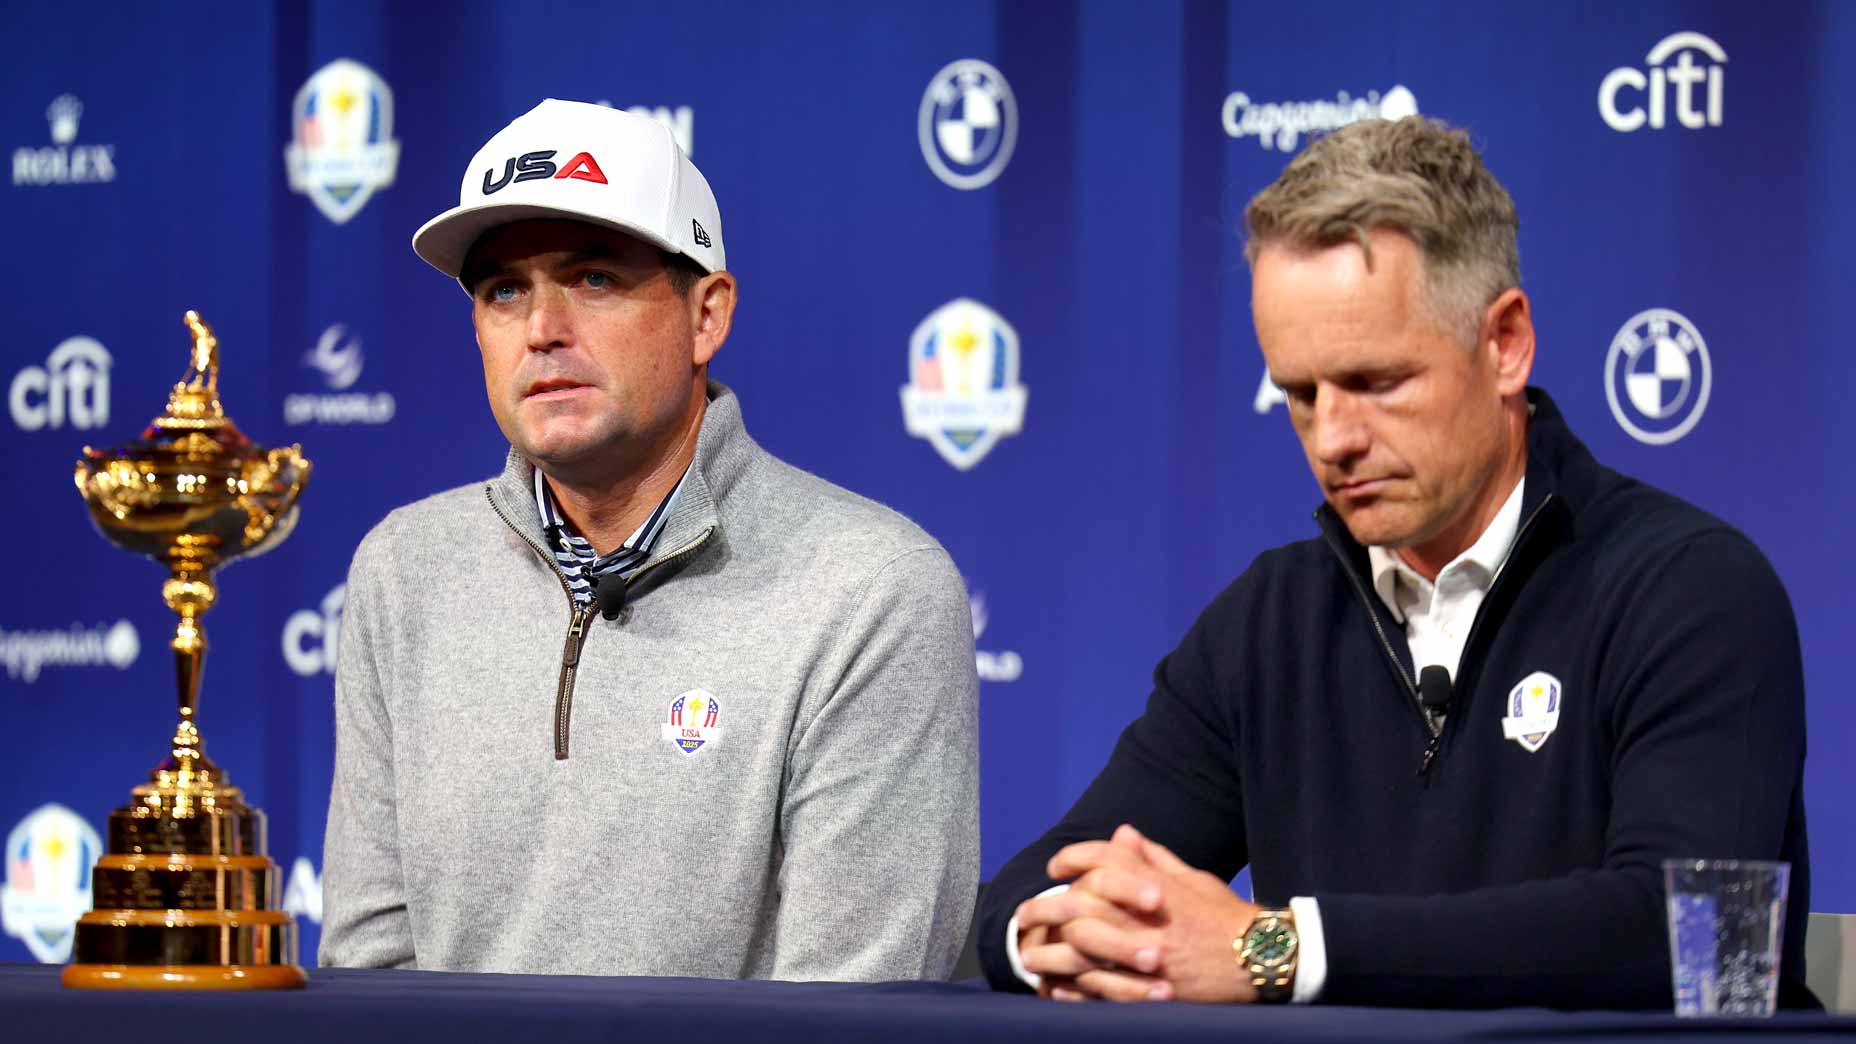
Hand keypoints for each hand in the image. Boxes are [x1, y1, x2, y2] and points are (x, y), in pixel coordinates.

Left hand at [1015, 824, 1260, 1003]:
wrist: (1262, 959)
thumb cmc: (1225, 916)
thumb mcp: (1192, 879)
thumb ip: (1153, 857)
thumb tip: (1122, 833)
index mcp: (1157, 884)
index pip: (1104, 859)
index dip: (1073, 857)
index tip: (1054, 868)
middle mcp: (1148, 915)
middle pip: (1082, 903)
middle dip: (1045, 908)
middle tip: (1024, 916)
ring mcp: (1148, 954)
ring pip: (1083, 949)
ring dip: (1050, 953)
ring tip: (1029, 959)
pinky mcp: (1151, 989)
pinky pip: (1101, 990)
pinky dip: (1074, 990)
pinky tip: (1056, 990)